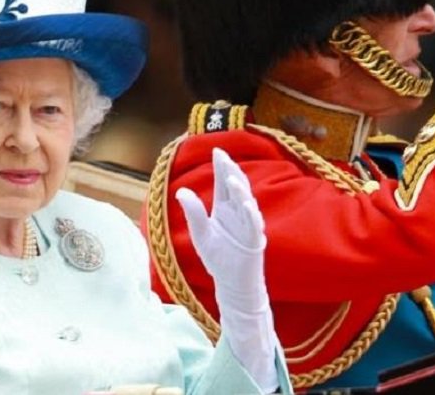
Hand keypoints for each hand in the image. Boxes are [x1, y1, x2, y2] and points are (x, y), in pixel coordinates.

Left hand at [176, 147, 266, 313]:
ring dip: (240, 190)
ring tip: (231, 178)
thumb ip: (193, 213)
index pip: (223, 183)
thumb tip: (180, 191)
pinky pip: (254, 226)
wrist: (231, 283)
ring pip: (246, 203)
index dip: (221, 167)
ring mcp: (248, 226)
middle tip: (223, 157)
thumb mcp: (200, 234)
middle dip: (230, 172)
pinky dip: (251, 215)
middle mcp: (238, 213)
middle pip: (236, 188)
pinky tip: (247, 205)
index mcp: (224, 209)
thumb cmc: (218, 258)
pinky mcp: (253, 241)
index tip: (217, 150)